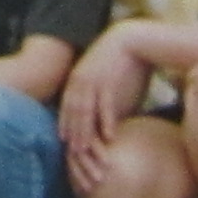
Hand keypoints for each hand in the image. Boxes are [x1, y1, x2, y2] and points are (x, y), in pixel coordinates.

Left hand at [58, 32, 148, 160]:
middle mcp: (80, 82)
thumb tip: (102, 124)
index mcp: (76, 80)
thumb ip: (98, 101)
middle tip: (74, 157)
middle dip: (73, 136)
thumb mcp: (103, 81)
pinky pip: (106, 105)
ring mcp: (93, 82)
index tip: (65, 145)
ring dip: (85, 134)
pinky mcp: (110, 82)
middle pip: (73, 114)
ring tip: (86, 152)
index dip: (65, 127)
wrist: (133, 40)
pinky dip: (106, 122)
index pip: (67, 109)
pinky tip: (109, 137)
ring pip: (85, 112)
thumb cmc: (121, 63)